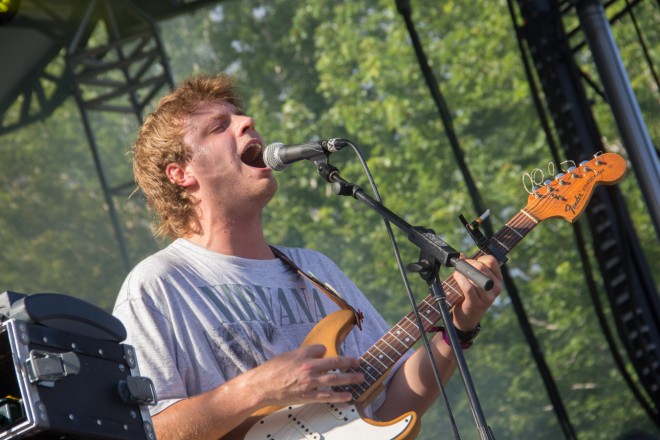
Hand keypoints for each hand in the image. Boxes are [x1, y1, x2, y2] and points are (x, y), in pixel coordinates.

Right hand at [248, 344, 363, 407]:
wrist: (262, 387)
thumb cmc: (272, 370)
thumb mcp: (287, 355)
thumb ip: (303, 354)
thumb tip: (319, 353)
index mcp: (302, 355)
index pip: (321, 349)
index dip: (325, 351)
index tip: (328, 354)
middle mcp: (308, 367)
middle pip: (334, 362)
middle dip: (349, 362)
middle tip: (359, 362)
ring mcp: (309, 382)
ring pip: (334, 379)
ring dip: (349, 378)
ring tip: (360, 378)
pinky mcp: (308, 396)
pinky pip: (327, 396)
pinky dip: (339, 396)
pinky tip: (348, 395)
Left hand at [451, 254, 502, 331]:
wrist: (467, 317)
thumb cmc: (470, 296)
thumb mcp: (474, 281)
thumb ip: (471, 268)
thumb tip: (462, 255)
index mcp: (498, 280)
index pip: (491, 261)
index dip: (478, 258)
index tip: (469, 262)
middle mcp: (496, 288)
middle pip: (482, 267)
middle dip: (467, 264)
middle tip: (459, 266)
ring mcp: (488, 297)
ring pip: (474, 276)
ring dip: (462, 272)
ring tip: (457, 273)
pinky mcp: (477, 303)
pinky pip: (468, 288)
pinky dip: (460, 280)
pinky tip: (456, 276)